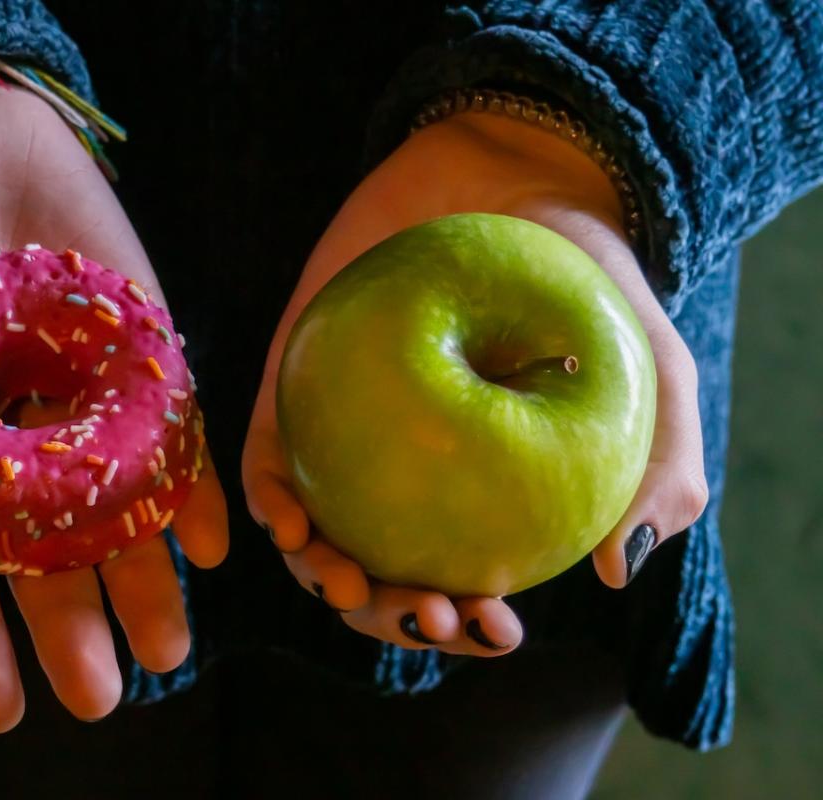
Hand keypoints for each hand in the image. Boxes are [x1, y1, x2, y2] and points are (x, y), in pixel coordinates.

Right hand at [0, 74, 228, 729]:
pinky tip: (210, 540)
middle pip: (45, 553)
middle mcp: (8, 441)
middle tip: (103, 693)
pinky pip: (170, 434)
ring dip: (144, 578)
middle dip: (71, 622)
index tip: (5, 708)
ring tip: (169, 646)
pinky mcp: (136, 355)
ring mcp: (78, 400)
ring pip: (116, 510)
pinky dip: (192, 486)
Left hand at [242, 111, 706, 653]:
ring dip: (320, 575)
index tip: (488, 625)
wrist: (512, 176)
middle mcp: (405, 476)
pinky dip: (268, 498)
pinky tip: (284, 517)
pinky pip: (267, 455)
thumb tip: (614, 573)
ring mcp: (343, 436)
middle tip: (420, 610)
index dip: (468, 626)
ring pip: (315, 532)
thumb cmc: (587, 281)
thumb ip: (660, 467)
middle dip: (389, 616)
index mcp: (479, 495)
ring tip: (344, 579)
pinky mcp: (293, 388)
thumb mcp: (651, 373)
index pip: (464, 584)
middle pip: (379, 574)